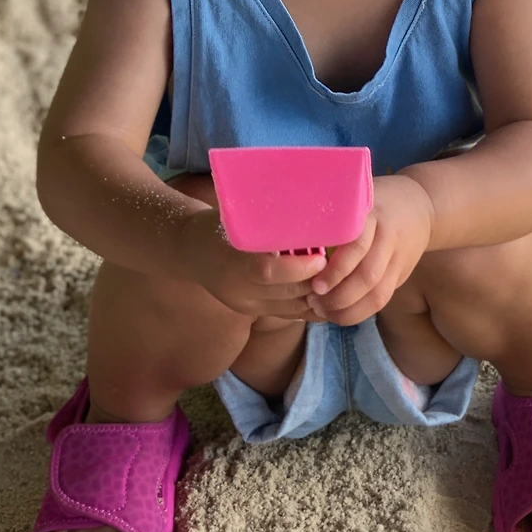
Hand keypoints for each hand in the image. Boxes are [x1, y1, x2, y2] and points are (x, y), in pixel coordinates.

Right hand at [175, 207, 327, 318]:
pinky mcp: (250, 313)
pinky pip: (286, 314)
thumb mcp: (239, 218)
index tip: (322, 256)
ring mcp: (243, 304)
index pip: (269, 271)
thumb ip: (269, 224)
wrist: (189, 250)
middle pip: (285, 293)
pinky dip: (310, 307)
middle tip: (342, 270)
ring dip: (318, 298)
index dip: (299, 267)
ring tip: (341, 283)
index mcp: (231, 259)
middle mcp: (236, 288)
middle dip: (317, 284)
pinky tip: (328, 297)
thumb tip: (312, 216)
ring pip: (290, 309)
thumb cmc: (220, 225)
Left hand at [307, 175, 433, 326]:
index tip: (314, 283)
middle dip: (338, 295)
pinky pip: (383, 300)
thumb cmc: (372, 203)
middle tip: (312, 301)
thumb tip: (289, 240)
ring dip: (348, 309)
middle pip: (367, 275)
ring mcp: (399, 259)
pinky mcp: (402, 275)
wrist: (421, 207)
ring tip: (323, 311)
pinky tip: (340, 314)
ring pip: (377, 293)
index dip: (336, 270)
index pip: (357, 246)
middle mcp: (389, 238)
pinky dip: (360, 312)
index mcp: (373, 215)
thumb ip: (331, 219)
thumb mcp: (354, 201)